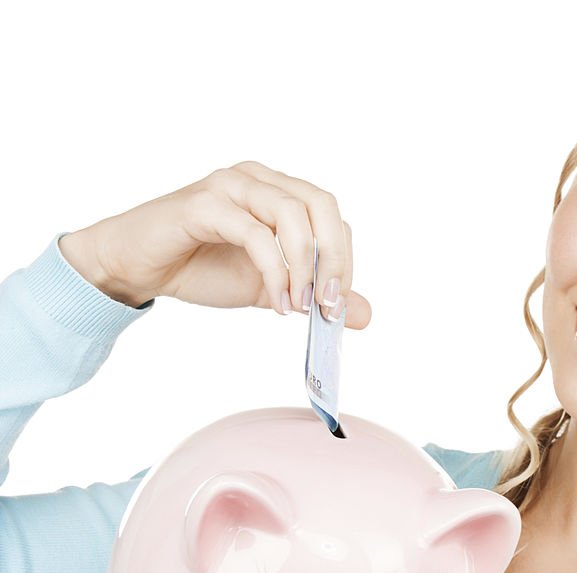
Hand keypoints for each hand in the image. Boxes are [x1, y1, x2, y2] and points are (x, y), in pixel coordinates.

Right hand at [58, 161, 370, 328]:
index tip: (336, 304)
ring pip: (291, 213)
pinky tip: (276, 301)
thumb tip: (364, 315)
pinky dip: (274, 271)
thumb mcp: (272, 288)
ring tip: (299, 305)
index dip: (343, 259)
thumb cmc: (201, 268)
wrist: (137, 269)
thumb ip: (314, 296)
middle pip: (321, 203)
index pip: (331, 216)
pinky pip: (254, 233)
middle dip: (335, 257)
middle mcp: (257, 179)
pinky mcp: (202, 205)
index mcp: (277, 191)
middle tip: (330, 303)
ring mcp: (229, 186)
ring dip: (304, 266)